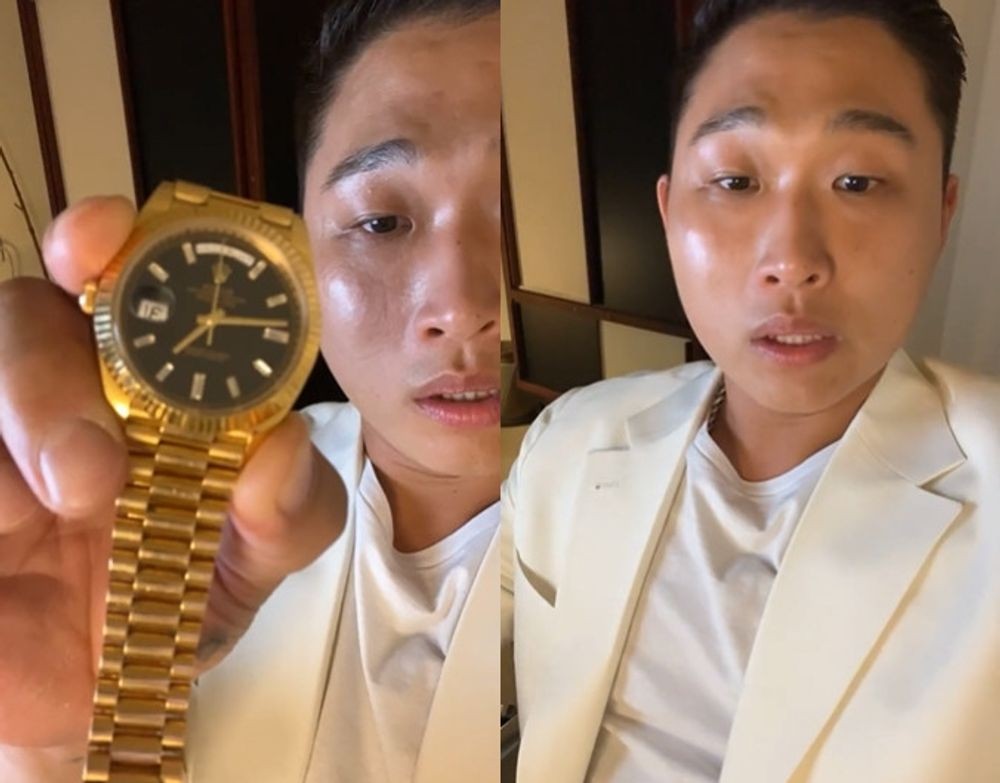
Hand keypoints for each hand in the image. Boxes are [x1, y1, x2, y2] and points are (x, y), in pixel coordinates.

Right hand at [0, 197, 346, 757]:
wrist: (110, 689)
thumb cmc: (182, 595)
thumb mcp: (261, 553)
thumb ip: (293, 505)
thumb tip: (281, 448)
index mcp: (137, 380)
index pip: (106, 277)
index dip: (96, 239)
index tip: (99, 240)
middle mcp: (55, 391)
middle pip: (17, 319)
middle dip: (44, 380)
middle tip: (91, 474)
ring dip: (12, 434)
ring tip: (57, 515)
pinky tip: (9, 538)